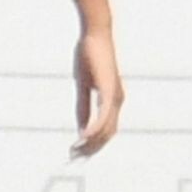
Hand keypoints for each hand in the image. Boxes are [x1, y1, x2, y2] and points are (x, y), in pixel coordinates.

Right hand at [71, 27, 122, 156]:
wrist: (96, 34)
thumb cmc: (90, 56)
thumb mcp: (83, 86)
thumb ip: (83, 107)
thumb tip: (82, 129)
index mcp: (113, 100)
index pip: (107, 130)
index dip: (93, 144)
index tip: (77, 151)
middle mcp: (118, 101)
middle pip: (108, 134)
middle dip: (92, 149)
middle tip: (74, 157)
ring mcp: (115, 96)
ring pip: (106, 129)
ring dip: (91, 143)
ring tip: (75, 150)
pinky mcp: (109, 90)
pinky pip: (103, 116)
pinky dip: (93, 129)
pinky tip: (83, 137)